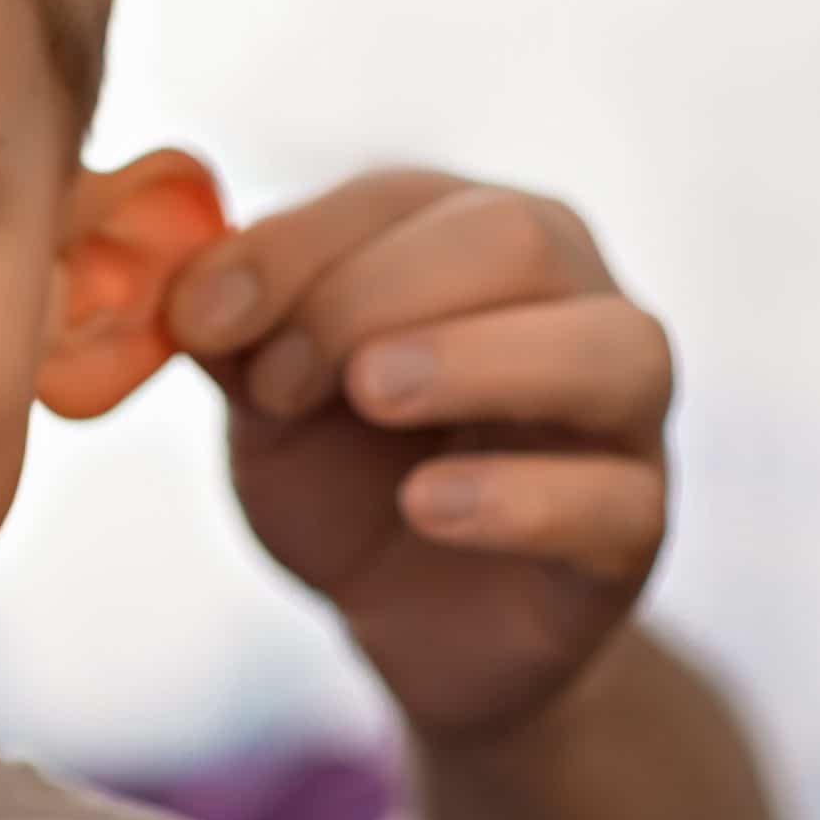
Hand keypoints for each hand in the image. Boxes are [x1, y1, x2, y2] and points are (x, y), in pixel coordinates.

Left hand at [165, 169, 672, 742]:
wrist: (404, 621)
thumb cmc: (342, 473)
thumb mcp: (266, 396)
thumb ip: (234, 330)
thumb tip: (185, 282)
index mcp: (469, 237)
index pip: (397, 198)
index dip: (292, 249)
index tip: (201, 324)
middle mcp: (570, 300)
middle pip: (520, 237)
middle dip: (376, 296)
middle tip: (279, 385)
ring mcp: (621, 415)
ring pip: (612, 348)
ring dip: (478, 361)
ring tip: (373, 395)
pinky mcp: (634, 527)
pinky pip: (615, 497)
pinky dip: (515, 496)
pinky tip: (424, 506)